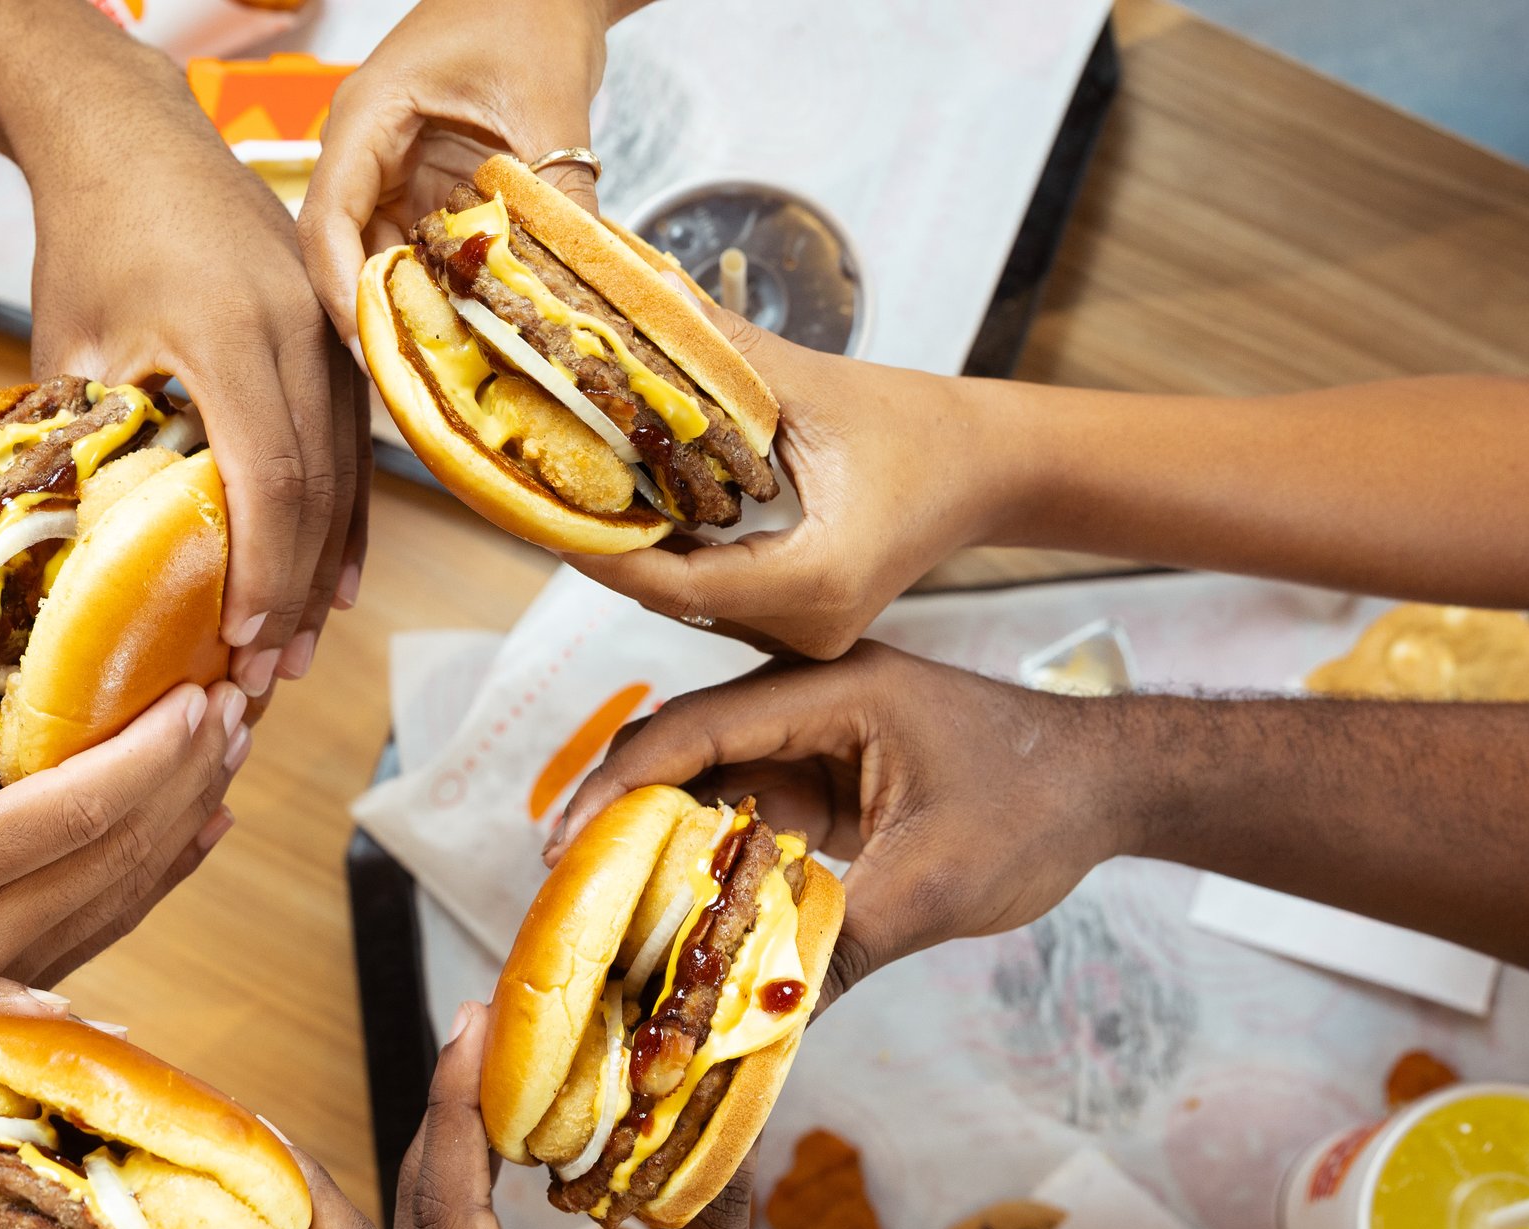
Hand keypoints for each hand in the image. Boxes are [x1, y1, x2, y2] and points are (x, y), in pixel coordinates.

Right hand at [0, 680, 246, 1005]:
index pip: (75, 811)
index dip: (150, 753)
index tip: (197, 694)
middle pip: (125, 851)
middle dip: (193, 771)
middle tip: (238, 699)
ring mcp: (10, 973)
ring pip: (134, 892)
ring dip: (192, 813)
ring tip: (232, 743)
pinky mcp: (23, 987)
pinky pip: (118, 922)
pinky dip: (169, 868)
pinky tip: (205, 820)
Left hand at [22, 70, 364, 695]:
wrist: (134, 138)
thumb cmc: (89, 240)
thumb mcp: (69, 344)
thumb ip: (84, 442)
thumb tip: (78, 557)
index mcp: (230, 334)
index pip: (267, 478)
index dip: (259, 572)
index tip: (236, 643)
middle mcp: (301, 330)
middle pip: (318, 488)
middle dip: (293, 592)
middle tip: (266, 676)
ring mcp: (328, 328)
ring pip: (347, 472)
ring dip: (324, 567)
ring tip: (297, 649)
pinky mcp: (335, 332)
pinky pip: (354, 441)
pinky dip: (345, 517)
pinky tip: (335, 579)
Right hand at [298, 0, 617, 345]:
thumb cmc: (532, 11)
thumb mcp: (550, 107)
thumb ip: (560, 194)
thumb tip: (578, 282)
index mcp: (367, 117)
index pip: (325, 220)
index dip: (343, 293)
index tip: (374, 348)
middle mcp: (366, 150)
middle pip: (342, 253)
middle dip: (374, 318)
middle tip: (411, 383)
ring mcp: (392, 172)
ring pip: (380, 262)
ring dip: (409, 313)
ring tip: (443, 370)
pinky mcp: (423, 188)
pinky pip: (418, 253)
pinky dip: (439, 292)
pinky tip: (468, 332)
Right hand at [552, 642, 1125, 1003]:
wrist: (1113, 783)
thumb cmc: (1038, 804)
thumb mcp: (938, 884)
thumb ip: (846, 948)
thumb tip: (767, 1030)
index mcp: (832, 692)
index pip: (697, 728)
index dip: (622, 785)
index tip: (568, 844)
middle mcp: (809, 702)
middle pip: (685, 751)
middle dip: (622, 816)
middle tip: (565, 887)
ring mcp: (815, 739)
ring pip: (711, 789)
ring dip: (665, 845)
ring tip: (607, 911)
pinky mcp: (827, 780)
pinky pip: (750, 817)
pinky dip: (715, 864)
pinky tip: (682, 918)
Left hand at [566, 303, 1010, 660]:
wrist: (991, 468)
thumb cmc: (924, 428)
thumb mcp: (817, 385)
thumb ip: (724, 350)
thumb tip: (643, 294)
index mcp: (815, 582)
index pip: (674, 584)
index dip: (600, 552)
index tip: (543, 513)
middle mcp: (805, 626)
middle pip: (672, 595)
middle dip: (606, 542)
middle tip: (538, 488)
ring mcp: (802, 635)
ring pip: (688, 598)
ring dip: (637, 546)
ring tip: (573, 489)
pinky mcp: (799, 623)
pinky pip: (714, 594)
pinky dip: (676, 551)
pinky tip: (637, 505)